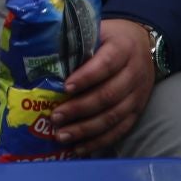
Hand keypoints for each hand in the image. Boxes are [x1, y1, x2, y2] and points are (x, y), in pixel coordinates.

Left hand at [51, 18, 156, 155]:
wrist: (142, 43)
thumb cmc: (109, 38)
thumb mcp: (97, 32)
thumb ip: (75, 43)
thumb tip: (39, 54)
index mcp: (123, 49)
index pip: (106, 64)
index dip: (86, 77)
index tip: (65, 87)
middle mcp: (134, 73)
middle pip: (109, 95)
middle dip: (80, 108)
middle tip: (55, 117)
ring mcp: (138, 95)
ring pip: (114, 117)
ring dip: (86, 129)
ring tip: (62, 135)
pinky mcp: (137, 111)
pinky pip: (120, 130)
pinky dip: (99, 141)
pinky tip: (80, 148)